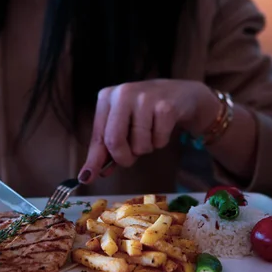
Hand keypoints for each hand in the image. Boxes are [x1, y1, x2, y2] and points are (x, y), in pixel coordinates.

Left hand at [78, 79, 219, 182]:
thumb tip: (90, 174)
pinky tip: (163, 127)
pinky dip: (161, 142)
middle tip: (131, 158)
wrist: (183, 95)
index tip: (88, 178)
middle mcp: (123, 93)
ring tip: (151, 133)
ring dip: (146, 148)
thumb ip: (108, 147)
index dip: (94, 160)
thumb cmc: (148, 112)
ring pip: (139, 144)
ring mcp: (145, 98)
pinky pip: (158, 140)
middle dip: (123, 158)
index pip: (98, 136)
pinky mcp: (166, 107)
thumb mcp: (124, 124)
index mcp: (107, 97)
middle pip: (114, 141)